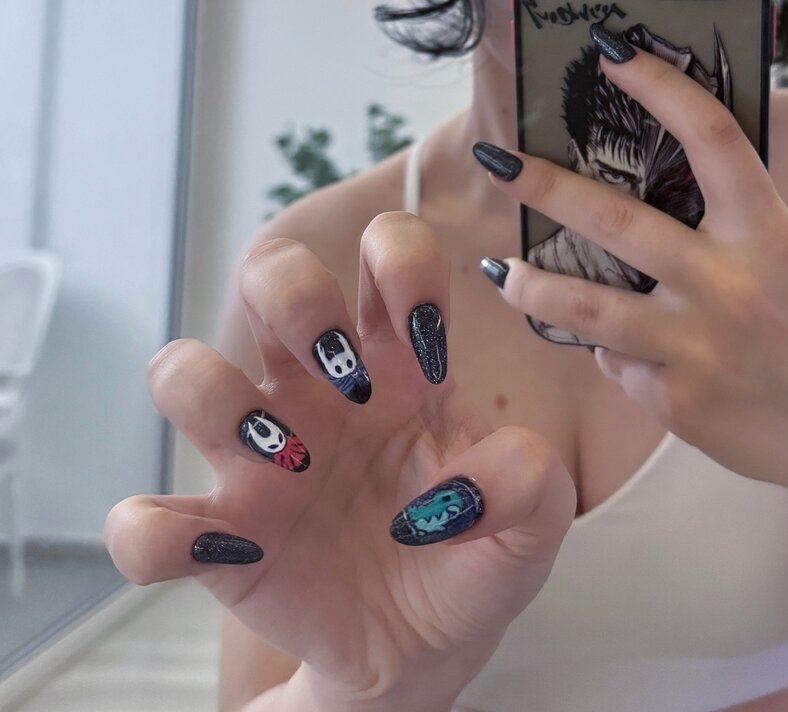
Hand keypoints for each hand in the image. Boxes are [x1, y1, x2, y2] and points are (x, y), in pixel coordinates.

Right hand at [104, 215, 575, 708]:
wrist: (425, 649)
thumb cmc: (473, 555)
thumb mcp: (530, 527)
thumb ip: (532, 487)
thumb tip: (497, 472)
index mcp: (398, 362)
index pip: (386, 251)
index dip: (400, 260)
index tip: (426, 334)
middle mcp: (319, 387)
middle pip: (270, 273)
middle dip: (294, 293)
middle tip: (345, 375)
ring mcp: (259, 455)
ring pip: (182, 371)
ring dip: (219, 395)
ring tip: (288, 459)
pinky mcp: (220, 536)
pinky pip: (143, 522)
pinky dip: (157, 532)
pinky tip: (231, 552)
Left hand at [474, 24, 787, 520]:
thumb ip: (723, 235)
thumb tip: (633, 226)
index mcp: (769, 234)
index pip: (711, 137)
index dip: (659, 85)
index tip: (611, 50)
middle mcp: (728, 284)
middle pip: (615, 220)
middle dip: (544, 186)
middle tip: (497, 162)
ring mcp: (695, 346)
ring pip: (585, 305)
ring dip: (531, 285)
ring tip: (501, 273)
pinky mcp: (674, 400)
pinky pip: (618, 363)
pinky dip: (615, 354)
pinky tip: (632, 357)